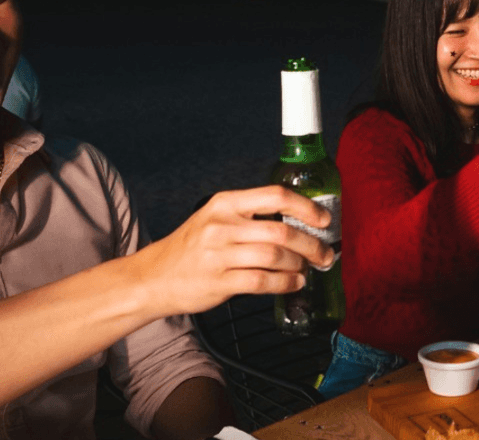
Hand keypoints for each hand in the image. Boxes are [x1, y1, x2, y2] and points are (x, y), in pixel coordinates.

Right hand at [132, 185, 335, 317]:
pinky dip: (286, 283)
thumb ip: (251, 217)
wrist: (153, 278)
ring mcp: (218, 254)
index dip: (306, 207)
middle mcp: (222, 225)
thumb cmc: (193, 248)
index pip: (275, 196)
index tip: (324, 220)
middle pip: (281, 230)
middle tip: (325, 254)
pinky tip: (294, 284)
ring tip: (308, 270)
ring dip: (300, 265)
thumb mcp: (215, 219)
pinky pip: (263, 281)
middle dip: (311, 244)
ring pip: (275, 256)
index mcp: (225, 203)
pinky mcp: (219, 282)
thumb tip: (300, 223)